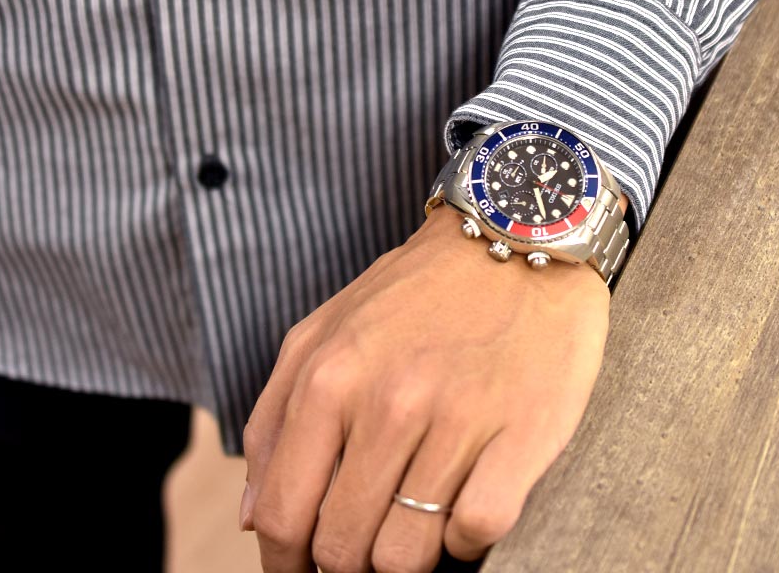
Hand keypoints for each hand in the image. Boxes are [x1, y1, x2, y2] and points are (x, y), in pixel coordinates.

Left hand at [239, 202, 617, 572]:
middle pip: (343, 548)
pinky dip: (466, 542)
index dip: (286, 566)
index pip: (283, 515)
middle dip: (347, 566)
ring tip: (415, 528)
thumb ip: (277, 417)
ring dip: (408, 559)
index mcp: (330, 376)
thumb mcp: (327, 331)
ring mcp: (458, 418)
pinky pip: (477, 533)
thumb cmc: (419, 291)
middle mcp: (389, 399)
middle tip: (365, 550)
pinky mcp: (523, 433)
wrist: (515, 238)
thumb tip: (255, 517)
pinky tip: (464, 508)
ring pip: (409, 557)